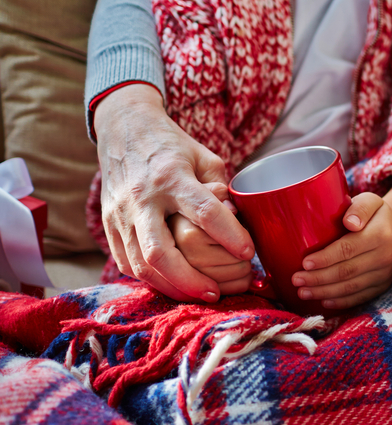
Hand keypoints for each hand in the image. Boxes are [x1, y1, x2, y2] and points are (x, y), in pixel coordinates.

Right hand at [94, 83, 254, 301]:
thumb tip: (239, 220)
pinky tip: (174, 286)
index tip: (249, 252)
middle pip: (161, 252)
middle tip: (217, 293)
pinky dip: (151, 280)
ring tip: (199, 295)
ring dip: (172, 287)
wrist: (123, 129)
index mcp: (172, 177)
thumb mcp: (204, 157)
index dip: (230, 235)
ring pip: (141, 265)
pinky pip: (127, 263)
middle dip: (191, 280)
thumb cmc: (172, 145)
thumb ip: (222, 189)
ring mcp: (121, 214)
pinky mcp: (108, 225)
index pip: (204, 212)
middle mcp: (142, 198)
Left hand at [291, 181, 391, 309]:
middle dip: (319, 279)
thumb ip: (359, 208)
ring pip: (351, 287)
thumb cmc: (376, 214)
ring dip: (325, 292)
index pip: (348, 249)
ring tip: (303, 292)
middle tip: (296, 280)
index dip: (325, 258)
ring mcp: (384, 274)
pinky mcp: (382, 285)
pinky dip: (341, 301)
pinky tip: (324, 301)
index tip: (305, 263)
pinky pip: (360, 297)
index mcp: (379, 235)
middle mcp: (384, 257)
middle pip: (346, 272)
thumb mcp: (370, 201)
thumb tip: (349, 222)